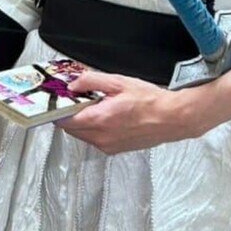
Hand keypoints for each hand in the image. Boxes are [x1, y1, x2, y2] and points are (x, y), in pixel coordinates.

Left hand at [55, 69, 197, 154]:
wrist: (172, 118)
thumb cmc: (149, 101)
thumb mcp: (118, 82)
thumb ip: (91, 81)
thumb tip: (73, 84)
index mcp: (98, 120)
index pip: (63, 120)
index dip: (58, 108)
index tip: (59, 98)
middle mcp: (101, 138)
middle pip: (71, 129)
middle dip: (69, 114)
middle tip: (77, 99)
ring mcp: (108, 146)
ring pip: (82, 135)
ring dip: (82, 122)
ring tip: (94, 105)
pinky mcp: (115, 149)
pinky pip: (95, 140)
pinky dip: (94, 129)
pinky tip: (106, 116)